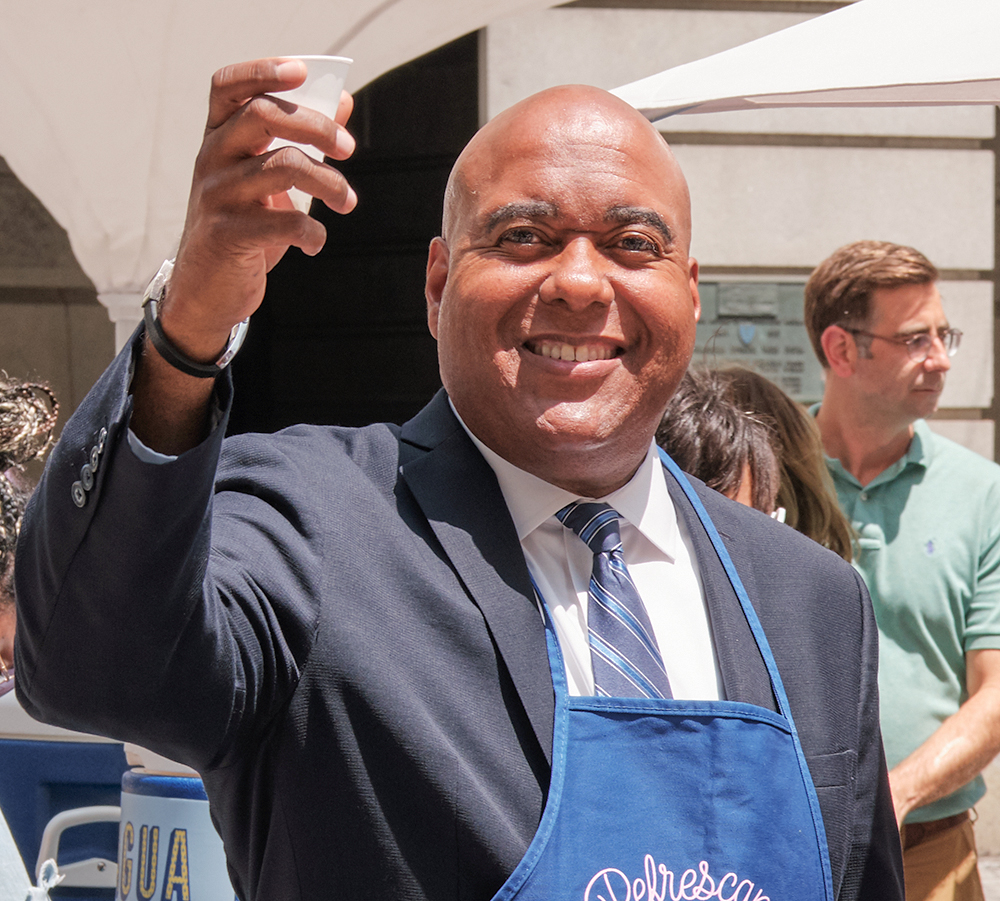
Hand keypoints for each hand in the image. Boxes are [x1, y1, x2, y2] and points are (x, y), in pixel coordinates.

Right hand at [163, 58, 356, 362]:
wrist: (205, 288)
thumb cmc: (243, 226)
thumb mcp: (266, 179)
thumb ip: (299, 140)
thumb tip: (342, 101)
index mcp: (217, 137)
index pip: (228, 86)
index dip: (262, 71)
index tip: (303, 71)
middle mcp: (211, 158)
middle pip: (263, 116)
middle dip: (317, 127)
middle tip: (349, 148)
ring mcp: (216, 195)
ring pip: (283, 167)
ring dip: (329, 183)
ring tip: (348, 202)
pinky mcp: (227, 234)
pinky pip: (284, 222)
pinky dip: (313, 233)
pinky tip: (316, 244)